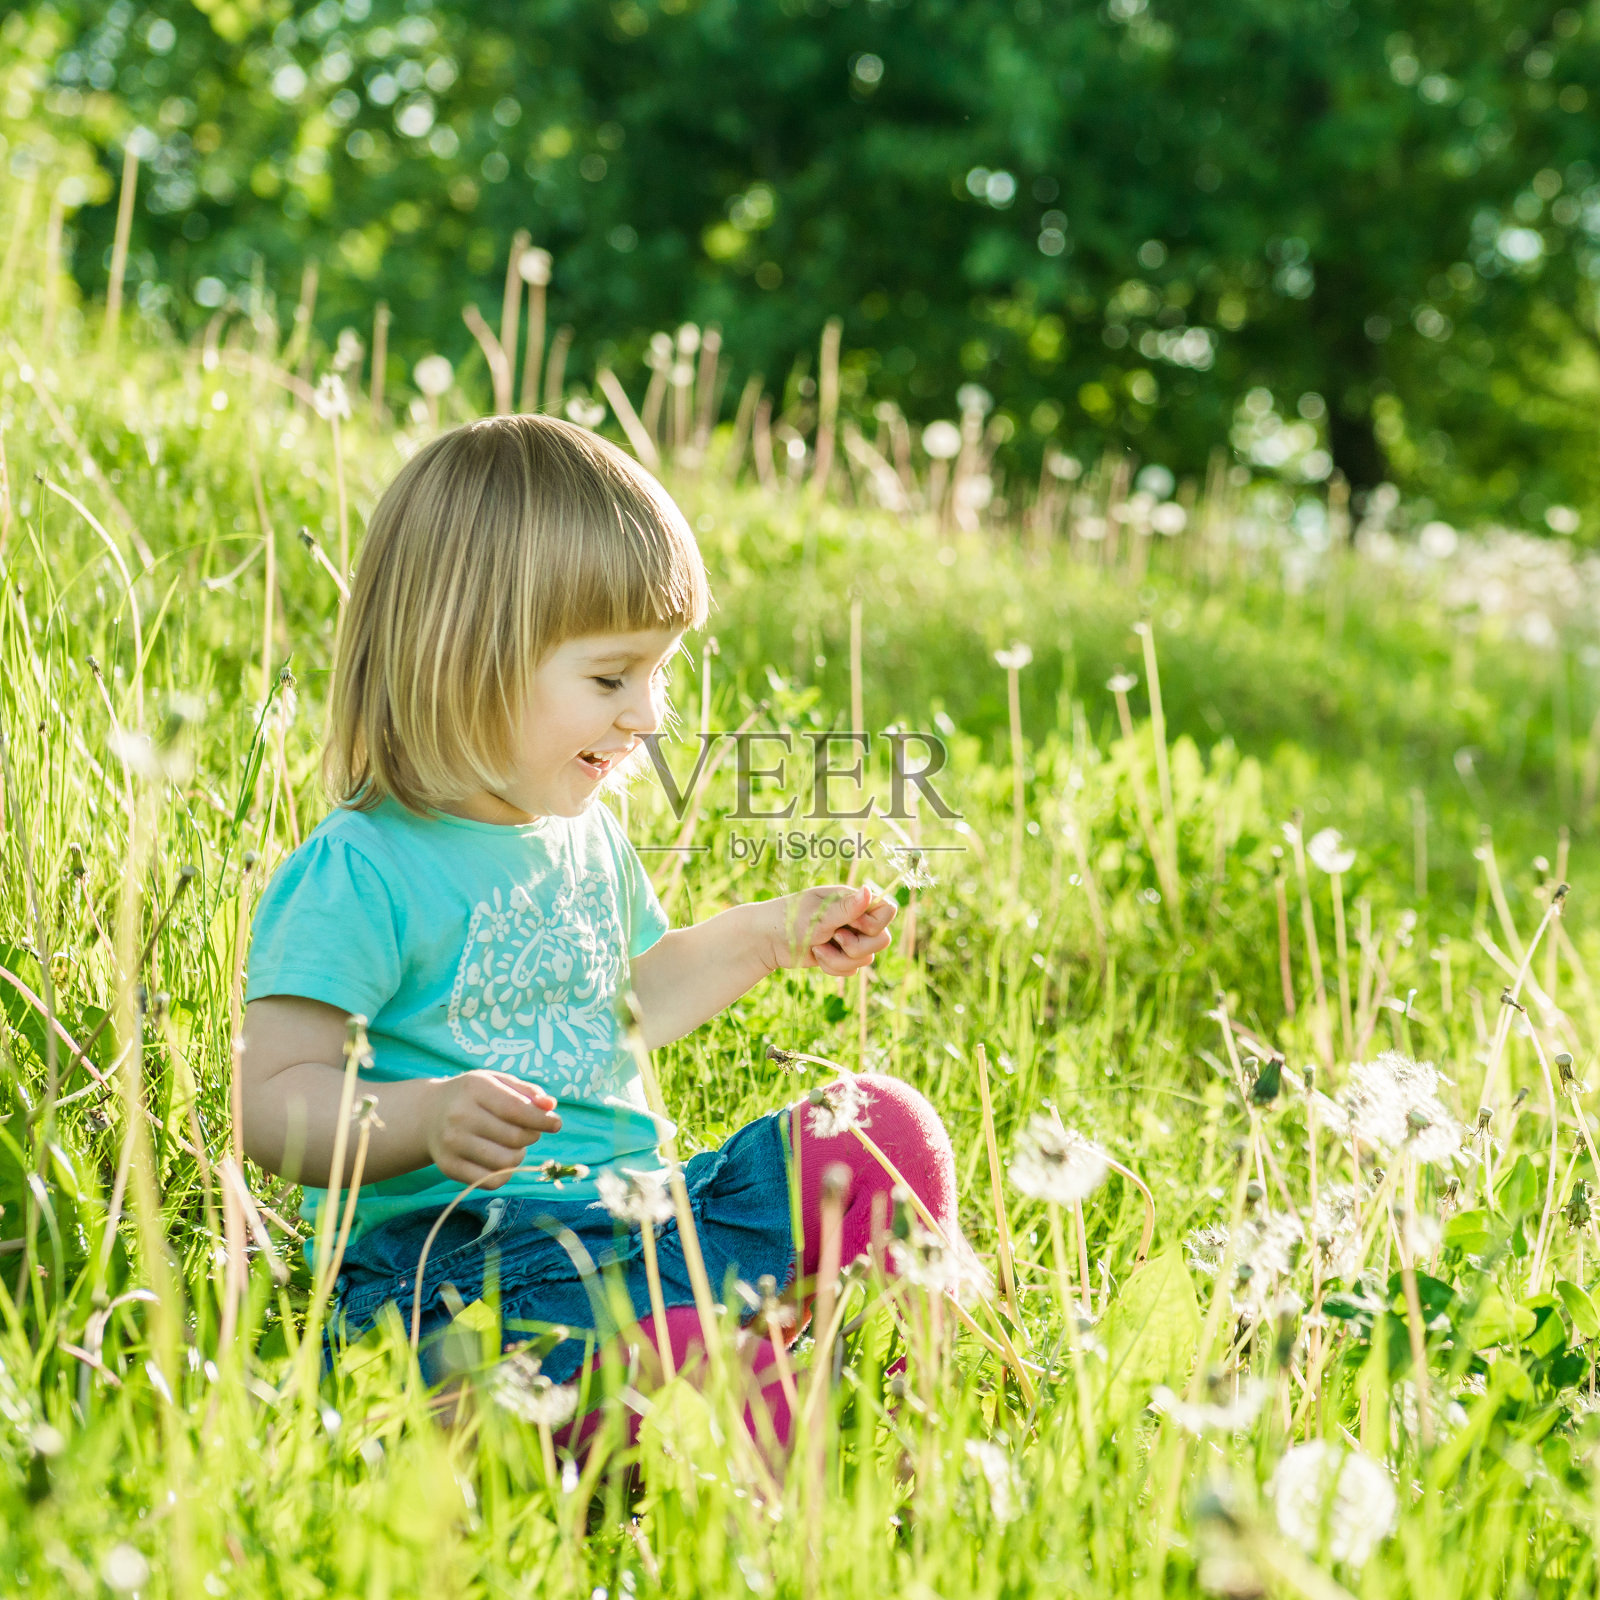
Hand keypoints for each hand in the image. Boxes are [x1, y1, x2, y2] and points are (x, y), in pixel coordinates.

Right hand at [425, 1071, 561, 1187]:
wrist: (428, 1114)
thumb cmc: (473, 1096)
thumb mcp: (497, 1082)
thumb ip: (527, 1091)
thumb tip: (550, 1106)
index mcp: (475, 1088)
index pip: (517, 1109)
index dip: (542, 1119)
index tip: (556, 1123)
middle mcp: (459, 1116)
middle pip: (514, 1138)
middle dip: (531, 1136)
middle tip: (529, 1131)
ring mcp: (451, 1143)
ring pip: (505, 1162)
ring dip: (519, 1155)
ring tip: (513, 1145)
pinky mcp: (448, 1167)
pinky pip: (490, 1181)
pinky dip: (504, 1174)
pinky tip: (501, 1159)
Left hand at [768, 883, 896, 976]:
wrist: (768, 941)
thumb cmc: (791, 919)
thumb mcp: (819, 914)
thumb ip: (846, 907)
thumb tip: (868, 890)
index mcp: (853, 900)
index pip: (887, 911)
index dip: (875, 923)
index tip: (853, 924)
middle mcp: (856, 919)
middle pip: (882, 940)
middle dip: (857, 946)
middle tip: (834, 937)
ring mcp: (850, 938)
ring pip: (867, 958)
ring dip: (840, 959)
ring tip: (818, 948)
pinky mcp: (841, 956)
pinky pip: (853, 969)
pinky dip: (834, 967)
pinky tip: (817, 957)